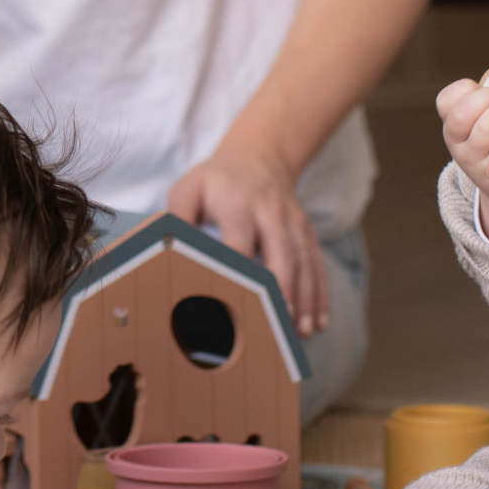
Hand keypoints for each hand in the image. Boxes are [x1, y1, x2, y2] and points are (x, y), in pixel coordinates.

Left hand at [166, 148, 327, 333]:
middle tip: (281, 320)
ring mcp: (292, 222)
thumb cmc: (216, 182)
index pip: (240, 234)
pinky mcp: (306, 231)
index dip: (241, 260)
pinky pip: (317, 263)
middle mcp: (270, 212)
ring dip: (305, 298)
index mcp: (237, 202)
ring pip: (303, 261)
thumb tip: (167, 247)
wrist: (259, 156)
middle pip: (280, 250)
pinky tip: (320, 321)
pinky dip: (320, 293)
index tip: (238, 291)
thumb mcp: (189, 187)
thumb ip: (177, 215)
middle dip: (283, 286)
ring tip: (302, 332)